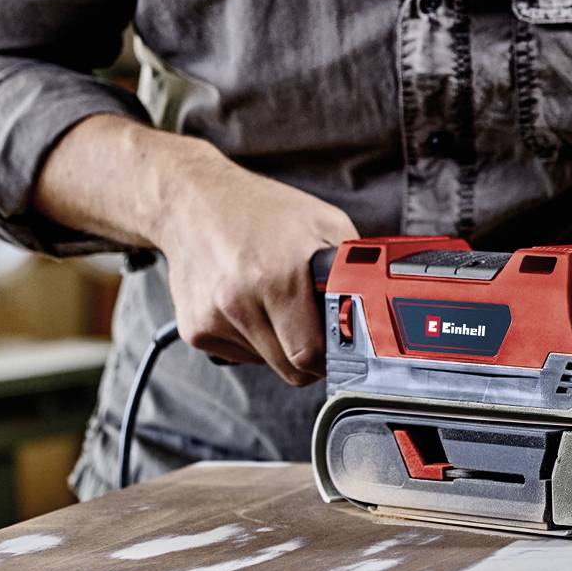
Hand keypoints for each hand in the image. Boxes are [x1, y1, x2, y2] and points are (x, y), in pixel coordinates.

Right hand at [146, 149, 355, 385]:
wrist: (192, 201)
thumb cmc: (262, 210)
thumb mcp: (323, 222)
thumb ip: (353, 268)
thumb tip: (379, 308)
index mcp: (278, 277)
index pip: (312, 355)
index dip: (332, 355)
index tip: (339, 345)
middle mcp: (239, 301)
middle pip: (290, 369)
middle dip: (309, 354)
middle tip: (312, 325)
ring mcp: (213, 318)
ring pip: (266, 364)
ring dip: (278, 345)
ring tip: (273, 302)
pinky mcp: (194, 329)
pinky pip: (239, 356)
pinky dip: (251, 339)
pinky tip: (247, 303)